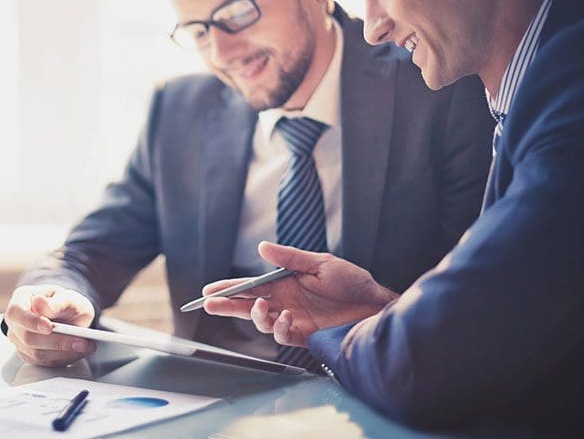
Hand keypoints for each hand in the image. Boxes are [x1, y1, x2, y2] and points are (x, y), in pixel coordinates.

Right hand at [4, 284, 96, 365]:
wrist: (69, 315)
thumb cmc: (66, 302)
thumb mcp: (68, 297)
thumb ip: (58, 301)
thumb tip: (39, 304)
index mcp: (21, 299)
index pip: (16, 312)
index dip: (30, 321)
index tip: (49, 327)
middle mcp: (16, 322)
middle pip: (27, 337)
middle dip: (57, 341)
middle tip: (82, 341)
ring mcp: (20, 340)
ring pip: (36, 353)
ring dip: (64, 352)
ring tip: (87, 346)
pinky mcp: (29, 355)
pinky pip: (44, 362)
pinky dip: (64, 358)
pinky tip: (79, 352)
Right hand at [203, 242, 397, 347]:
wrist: (374, 306)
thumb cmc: (351, 281)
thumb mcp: (320, 263)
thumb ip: (289, 258)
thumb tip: (261, 248)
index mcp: (284, 282)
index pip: (250, 285)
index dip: (229, 288)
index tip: (209, 290)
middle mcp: (284, 301)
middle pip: (248, 305)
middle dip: (227, 306)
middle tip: (209, 305)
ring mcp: (293, 319)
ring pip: (262, 322)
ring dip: (255, 316)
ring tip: (261, 307)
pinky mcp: (304, 335)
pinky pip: (283, 335)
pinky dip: (279, 327)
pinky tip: (285, 318)